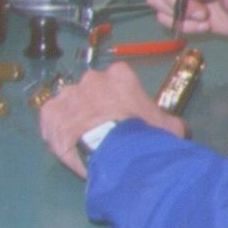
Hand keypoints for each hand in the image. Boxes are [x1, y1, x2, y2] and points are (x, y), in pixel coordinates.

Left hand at [38, 63, 185, 177]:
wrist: (117, 152)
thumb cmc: (144, 135)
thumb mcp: (169, 128)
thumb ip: (170, 122)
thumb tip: (177, 127)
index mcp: (119, 74)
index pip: (117, 81)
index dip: (119, 100)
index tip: (122, 117)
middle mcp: (90, 78)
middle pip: (91, 91)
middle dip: (95, 107)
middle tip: (103, 130)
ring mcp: (68, 94)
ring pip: (70, 104)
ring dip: (75, 118)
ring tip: (84, 140)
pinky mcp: (50, 112)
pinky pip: (51, 120)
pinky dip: (56, 130)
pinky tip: (66, 145)